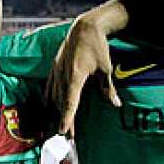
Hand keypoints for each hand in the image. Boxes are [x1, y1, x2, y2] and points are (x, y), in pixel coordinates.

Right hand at [47, 18, 118, 135]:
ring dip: (57, 111)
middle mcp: (62, 74)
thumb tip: (115, 105)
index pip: (69, 102)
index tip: (63, 131)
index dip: (66, 118)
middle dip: (64, 119)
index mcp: (75, 76)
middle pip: (61, 102)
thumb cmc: (97, 46)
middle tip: (68, 136)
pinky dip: (49, 97)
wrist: (85, 27)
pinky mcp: (54, 66)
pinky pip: (49, 85)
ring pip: (54, 95)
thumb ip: (108, 88)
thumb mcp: (105, 68)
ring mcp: (56, 70)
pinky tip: (48, 106)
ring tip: (62, 124)